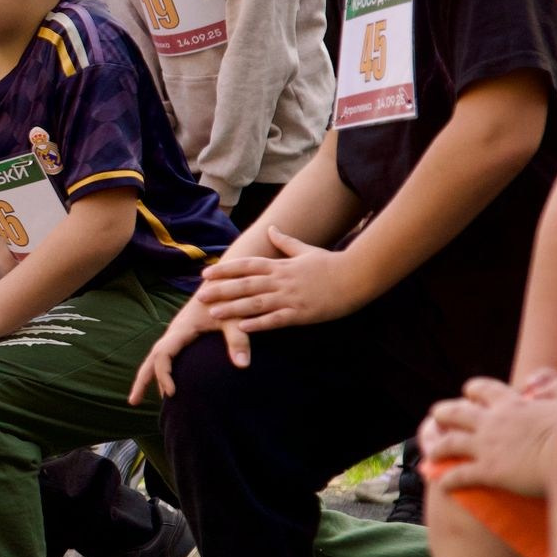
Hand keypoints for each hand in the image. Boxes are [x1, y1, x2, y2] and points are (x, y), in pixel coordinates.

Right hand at [129, 298, 234, 403]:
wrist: (224, 281)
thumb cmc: (229, 300)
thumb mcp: (235, 320)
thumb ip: (238, 342)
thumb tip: (243, 366)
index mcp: (181, 329)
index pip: (163, 355)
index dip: (163, 374)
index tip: (172, 393)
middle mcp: (174, 331)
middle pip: (151, 358)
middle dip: (142, 379)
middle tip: (132, 402)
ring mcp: (177, 333)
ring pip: (156, 356)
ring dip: (147, 375)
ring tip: (138, 397)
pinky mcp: (183, 333)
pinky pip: (166, 354)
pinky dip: (159, 369)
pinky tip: (164, 381)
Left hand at [192, 226, 366, 340]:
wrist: (356, 276)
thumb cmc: (330, 263)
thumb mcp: (305, 250)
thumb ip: (285, 242)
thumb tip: (271, 228)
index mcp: (280, 265)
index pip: (246, 265)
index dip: (225, 269)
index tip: (206, 273)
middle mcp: (281, 280)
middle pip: (245, 285)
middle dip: (221, 290)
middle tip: (199, 296)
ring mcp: (290, 297)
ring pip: (256, 303)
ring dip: (233, 308)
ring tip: (213, 314)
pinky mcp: (301, 313)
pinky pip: (276, 319)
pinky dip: (259, 323)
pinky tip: (243, 327)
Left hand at [419, 374, 556, 497]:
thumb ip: (553, 388)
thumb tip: (538, 383)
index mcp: (511, 404)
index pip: (485, 390)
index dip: (474, 390)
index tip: (469, 392)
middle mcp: (492, 422)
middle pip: (456, 413)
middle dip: (444, 413)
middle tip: (438, 415)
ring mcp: (486, 446)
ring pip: (450, 443)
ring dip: (437, 447)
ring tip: (431, 452)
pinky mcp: (488, 471)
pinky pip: (460, 475)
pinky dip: (448, 480)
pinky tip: (441, 485)